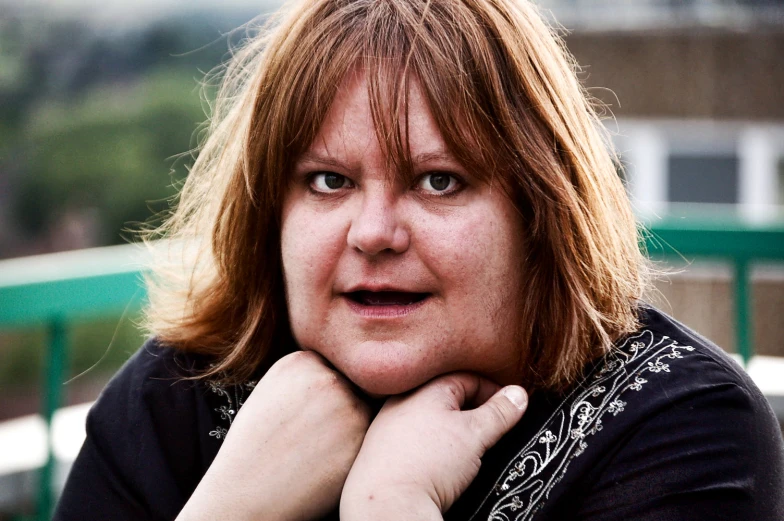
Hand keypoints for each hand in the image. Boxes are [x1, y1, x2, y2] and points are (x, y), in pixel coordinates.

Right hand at [177, 351, 370, 520]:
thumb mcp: (272, 392)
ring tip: (316, 451)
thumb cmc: (257, 448)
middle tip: (312, 436)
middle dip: (341, 410)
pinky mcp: (362, 436)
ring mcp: (347, 404)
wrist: (246, 494)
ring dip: (351, 430)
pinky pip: (371, 438)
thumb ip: (308, 375)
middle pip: (354, 386)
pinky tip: (325, 464)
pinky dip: (354, 452)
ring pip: (366, 412)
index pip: (334, 369)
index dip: (324, 396)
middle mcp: (327, 376)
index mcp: (302, 360)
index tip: (306, 415)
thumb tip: (346, 372)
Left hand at [340, 373, 527, 519]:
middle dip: (474, 412)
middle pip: (449, 398)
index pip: (468, 378)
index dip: (493, 393)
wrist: (390, 502)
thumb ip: (499, 412)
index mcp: (426, 388)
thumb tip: (519, 393)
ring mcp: (388, 424)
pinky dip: (432, 445)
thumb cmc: (430, 463)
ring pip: (431, 419)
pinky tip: (440, 462)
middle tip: (492, 432)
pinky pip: (415, 438)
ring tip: (467, 451)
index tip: (510, 411)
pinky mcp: (383, 449)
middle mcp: (402, 399)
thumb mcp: (475, 434)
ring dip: (452, 430)